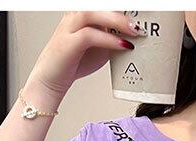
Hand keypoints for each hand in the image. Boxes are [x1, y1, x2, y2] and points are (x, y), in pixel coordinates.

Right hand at [26, 11, 145, 100]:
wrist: (52, 79)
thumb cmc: (75, 61)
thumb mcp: (100, 46)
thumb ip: (113, 36)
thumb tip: (135, 35)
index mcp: (83, 12)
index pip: (105, 6)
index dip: (121, 8)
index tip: (143, 11)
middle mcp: (75, 14)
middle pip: (99, 4)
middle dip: (122, 10)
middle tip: (142, 20)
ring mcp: (69, 26)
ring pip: (94, 13)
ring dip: (117, 21)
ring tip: (135, 30)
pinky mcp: (68, 42)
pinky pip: (90, 35)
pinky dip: (109, 40)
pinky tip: (123, 45)